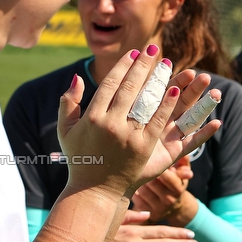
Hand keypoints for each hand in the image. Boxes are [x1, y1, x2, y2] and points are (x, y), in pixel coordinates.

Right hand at [57, 46, 219, 198]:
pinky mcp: (143, 147)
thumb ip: (68, 102)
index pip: (110, 84)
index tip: (133, 53)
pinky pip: (158, 121)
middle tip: (153, 50)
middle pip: (130, 87)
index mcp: (92, 117)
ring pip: (146, 101)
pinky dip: (167, 104)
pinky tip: (175, 89)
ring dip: (158, 80)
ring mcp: (128, 136)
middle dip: (143, 66)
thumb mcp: (65, 130)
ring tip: (167, 64)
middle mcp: (109, 124)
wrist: (94, 191)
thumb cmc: (79, 159)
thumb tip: (77, 76)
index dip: (123, 66)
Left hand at [131, 157, 197, 224]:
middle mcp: (169, 200)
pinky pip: (135, 199)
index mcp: (178, 188)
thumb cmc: (175, 183)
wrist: (174, 207)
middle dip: (145, 173)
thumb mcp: (182, 173)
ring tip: (136, 175)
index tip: (151, 160)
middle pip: (151, 182)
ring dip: (137, 181)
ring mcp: (158, 208)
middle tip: (140, 166)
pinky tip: (134, 186)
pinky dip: (134, 191)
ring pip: (142, 190)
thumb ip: (183, 162)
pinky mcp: (146, 213)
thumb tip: (184, 154)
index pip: (166, 176)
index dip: (157, 167)